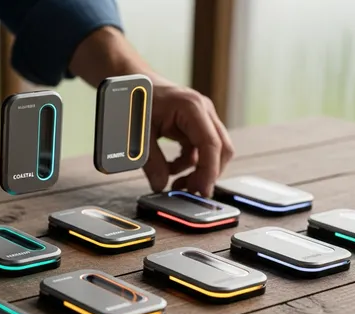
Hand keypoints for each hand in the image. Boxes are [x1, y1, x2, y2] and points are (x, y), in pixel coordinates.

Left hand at [142, 81, 233, 195]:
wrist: (134, 81)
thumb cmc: (138, 99)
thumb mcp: (140, 132)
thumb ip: (150, 161)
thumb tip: (160, 186)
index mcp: (192, 107)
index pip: (211, 144)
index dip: (209, 171)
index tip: (202, 191)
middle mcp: (203, 111)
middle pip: (220, 149)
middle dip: (207, 173)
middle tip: (189, 192)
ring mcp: (202, 118)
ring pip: (213, 151)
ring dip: (197, 170)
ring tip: (177, 184)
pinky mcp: (196, 126)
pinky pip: (201, 150)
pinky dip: (190, 164)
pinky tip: (172, 169)